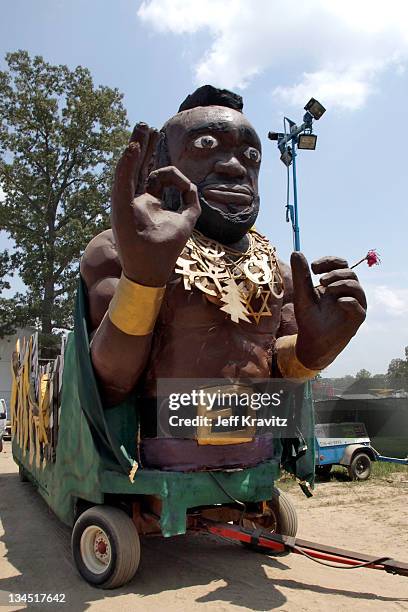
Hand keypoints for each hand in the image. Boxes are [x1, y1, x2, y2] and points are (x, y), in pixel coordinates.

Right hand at [111, 122, 200, 286]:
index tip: (168, 155)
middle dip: (144, 146)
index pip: (150, 174)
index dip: (157, 159)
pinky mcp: (120, 209)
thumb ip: (191, 202)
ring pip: (129, 170)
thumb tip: (192, 184)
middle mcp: (135, 200)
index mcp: (148, 202)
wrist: (152, 270)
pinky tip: (134, 147)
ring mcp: (127, 204)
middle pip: (139, 167)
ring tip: (142, 128)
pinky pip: (122, 182)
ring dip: (135, 148)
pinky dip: (127, 165)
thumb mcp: (186, 221)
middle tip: (146, 126)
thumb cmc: (167, 250)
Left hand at [291, 252, 366, 369]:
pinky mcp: (357, 318)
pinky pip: (358, 305)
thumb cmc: (308, 317)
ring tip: (324, 289)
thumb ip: (300, 275)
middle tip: (319, 280)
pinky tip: (337, 302)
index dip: (329, 261)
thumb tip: (296, 252)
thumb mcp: (302, 294)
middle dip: (334, 272)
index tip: (313, 267)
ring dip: (340, 283)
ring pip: (355, 286)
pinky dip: (348, 301)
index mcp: (336, 283)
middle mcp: (348, 292)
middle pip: (349, 272)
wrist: (312, 341)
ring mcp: (354, 304)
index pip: (340, 264)